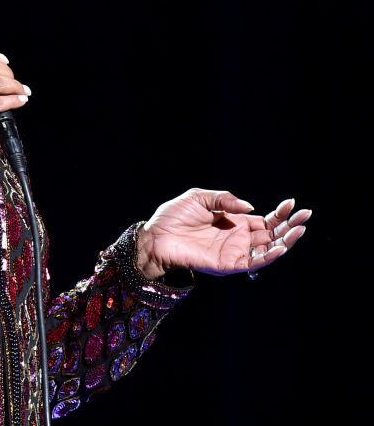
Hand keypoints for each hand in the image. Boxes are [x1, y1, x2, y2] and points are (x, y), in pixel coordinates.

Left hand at [136, 188, 311, 279]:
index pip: (265, 220)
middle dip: (290, 225)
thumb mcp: (199, 197)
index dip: (281, 213)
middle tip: (306, 215)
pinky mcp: (227, 264)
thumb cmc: (173, 217)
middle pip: (272, 234)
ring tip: (300, 229)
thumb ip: (225, 199)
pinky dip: (268, 257)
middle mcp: (238, 238)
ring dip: (286, 241)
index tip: (293, 203)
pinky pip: (253, 263)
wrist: (154, 235)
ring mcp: (234, 252)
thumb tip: (251, 208)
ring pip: (268, 250)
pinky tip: (280, 247)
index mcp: (234, 222)